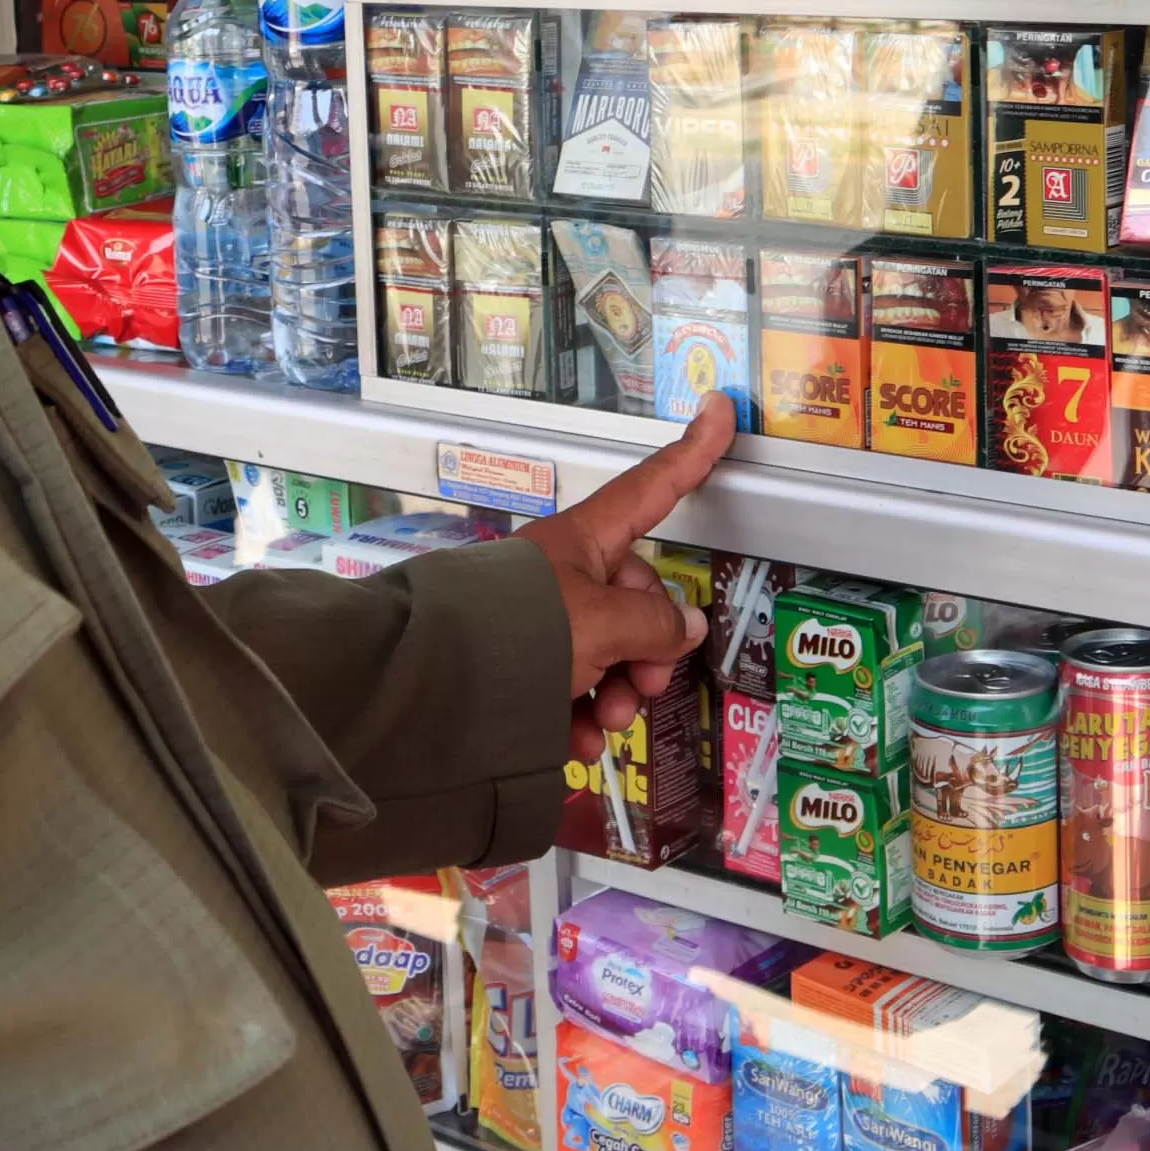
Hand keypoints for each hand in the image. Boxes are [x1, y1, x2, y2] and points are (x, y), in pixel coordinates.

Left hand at [520, 397, 734, 762]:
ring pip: (607, 653)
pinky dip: (578, 717)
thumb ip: (655, 623)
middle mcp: (563, 575)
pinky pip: (569, 690)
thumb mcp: (601, 623)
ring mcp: (541, 624)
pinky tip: (572, 740)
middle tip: (643, 685)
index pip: (651, 489)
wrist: (432, 692)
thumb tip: (684, 627)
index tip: (717, 410)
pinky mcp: (520, 670)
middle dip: (647, 651)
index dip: (691, 453)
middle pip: (634, 599)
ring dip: (616, 693)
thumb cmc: (515, 634)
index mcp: (581, 541)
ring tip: (603, 718)